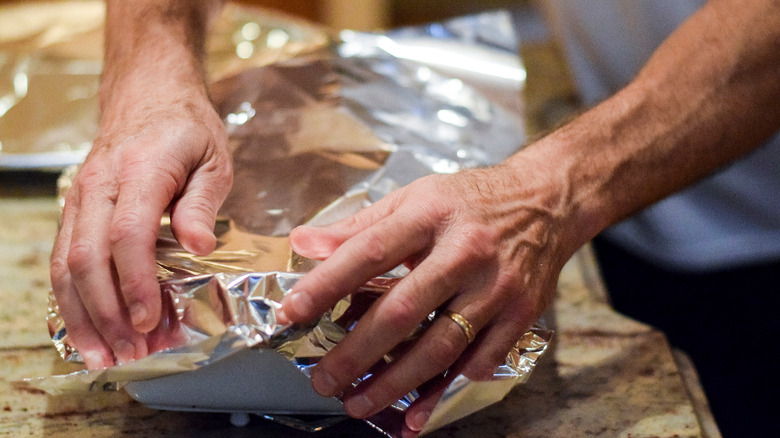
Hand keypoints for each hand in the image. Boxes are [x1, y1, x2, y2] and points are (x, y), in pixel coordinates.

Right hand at [50, 86, 232, 368]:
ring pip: (65, 263)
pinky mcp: (75, 209)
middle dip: (107, 312)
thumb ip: (202, 203)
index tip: (151, 320)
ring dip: (82, 315)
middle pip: (87, 257)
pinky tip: (84, 329)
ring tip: (103, 356)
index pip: (127, 234)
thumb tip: (199, 247)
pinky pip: (61, 257)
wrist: (147, 92)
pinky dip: (71, 298)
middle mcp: (99, 186)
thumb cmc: (187, 127)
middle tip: (131, 353)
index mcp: (140, 171)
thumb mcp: (213, 158)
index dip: (135, 282)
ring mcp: (80, 197)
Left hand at [281, 152, 579, 433]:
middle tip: (323, 379)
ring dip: (396, 383)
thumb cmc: (470, 201)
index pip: (369, 252)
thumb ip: (359, 225)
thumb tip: (304, 243)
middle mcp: (465, 252)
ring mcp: (496, 287)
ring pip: (440, 345)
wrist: (547, 202)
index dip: (326, 285)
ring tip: (359, 403)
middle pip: (403, 310)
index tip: (291, 312)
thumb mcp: (413, 197)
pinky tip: (415, 413)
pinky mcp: (520, 314)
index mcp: (430, 215)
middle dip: (357, 352)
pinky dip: (445, 390)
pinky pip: (479, 361)